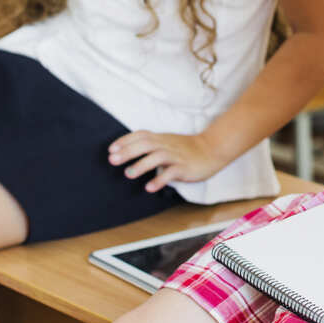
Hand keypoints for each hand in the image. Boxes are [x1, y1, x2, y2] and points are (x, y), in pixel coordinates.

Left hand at [107, 130, 222, 192]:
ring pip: (157, 157)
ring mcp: (176, 156)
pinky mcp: (184, 167)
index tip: (111, 149)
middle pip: (145, 144)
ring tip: (128, 174)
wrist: (212, 149)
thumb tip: (129, 151)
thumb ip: (151, 145)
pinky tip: (150, 187)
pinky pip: (171, 173)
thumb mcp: (167, 141)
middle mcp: (166, 145)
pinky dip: (160, 180)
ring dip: (141, 165)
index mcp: (161, 138)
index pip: (141, 135)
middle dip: (128, 151)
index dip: (125, 140)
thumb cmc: (187, 148)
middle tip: (113, 160)